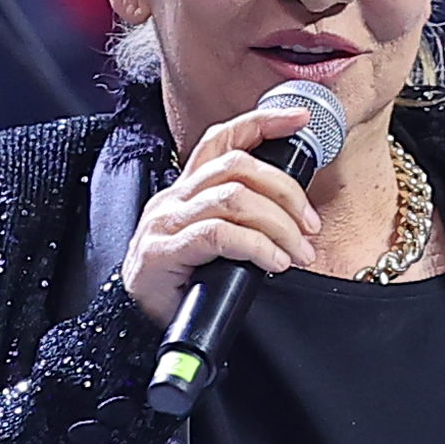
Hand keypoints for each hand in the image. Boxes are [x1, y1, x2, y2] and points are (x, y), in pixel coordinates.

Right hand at [117, 100, 336, 327]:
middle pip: (238, 167)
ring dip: (278, 224)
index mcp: (189, 189)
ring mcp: (166, 222)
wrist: (134, 324)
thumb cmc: (182, 286)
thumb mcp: (216, 244)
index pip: (224, 139)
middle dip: (285, 191)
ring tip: (298, 251)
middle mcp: (175, 197)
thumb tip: (295, 220)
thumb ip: (243, 222)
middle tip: (310, 226)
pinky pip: (220, 235)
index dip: (262, 122)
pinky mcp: (163, 251)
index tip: (300, 119)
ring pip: (234, 198)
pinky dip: (257, 247)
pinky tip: (274, 263)